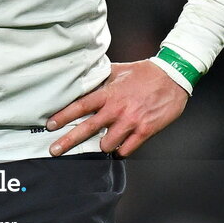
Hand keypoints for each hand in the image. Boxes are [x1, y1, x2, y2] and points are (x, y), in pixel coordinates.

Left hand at [46, 60, 188, 157]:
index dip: (63, 116)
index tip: (50, 125)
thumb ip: (101, 79)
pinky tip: (119, 148)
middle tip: (54, 150)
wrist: (173, 77)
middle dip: (68, 141)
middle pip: (88, 128)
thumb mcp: (119, 71)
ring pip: (107, 144)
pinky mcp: (145, 131)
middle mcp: (117, 109)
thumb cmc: (145, 73)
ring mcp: (131, 121)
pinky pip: (127, 149)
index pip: (80, 106)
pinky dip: (121, 150)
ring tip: (102, 143)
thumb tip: (85, 79)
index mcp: (109, 94)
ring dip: (102, 146)